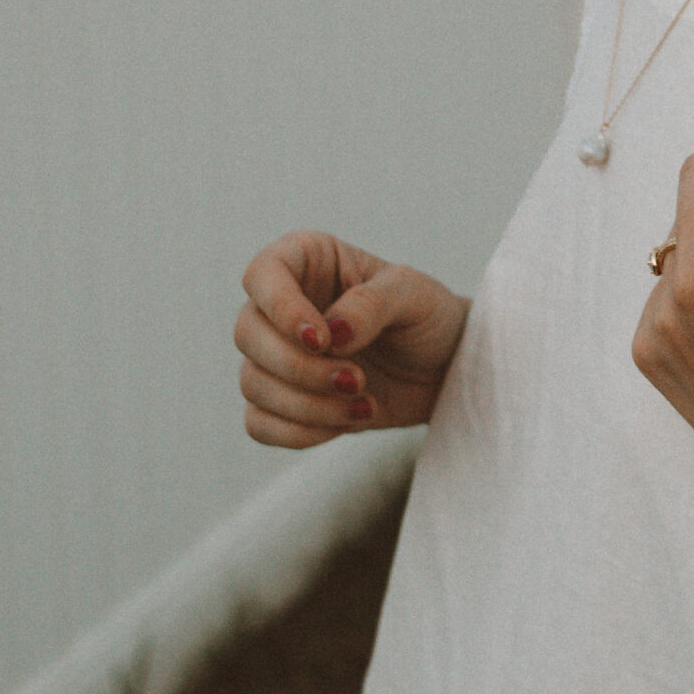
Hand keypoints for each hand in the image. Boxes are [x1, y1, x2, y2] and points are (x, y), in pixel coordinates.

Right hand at [235, 230, 469, 448]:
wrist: (446, 370)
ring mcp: (277, 355)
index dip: (281, 309)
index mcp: (307, 261)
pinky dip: (299, 432)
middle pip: (247, 335)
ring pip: (252, 383)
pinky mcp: (284, 401)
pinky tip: (348, 422)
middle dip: (300, 368)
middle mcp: (282, 306)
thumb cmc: (429, 318)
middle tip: (356, 379)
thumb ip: (372, 303)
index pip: (261, 274)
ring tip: (364, 404)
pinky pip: (259, 423)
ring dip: (307, 405)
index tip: (323, 340)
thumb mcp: (414, 296)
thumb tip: (331, 332)